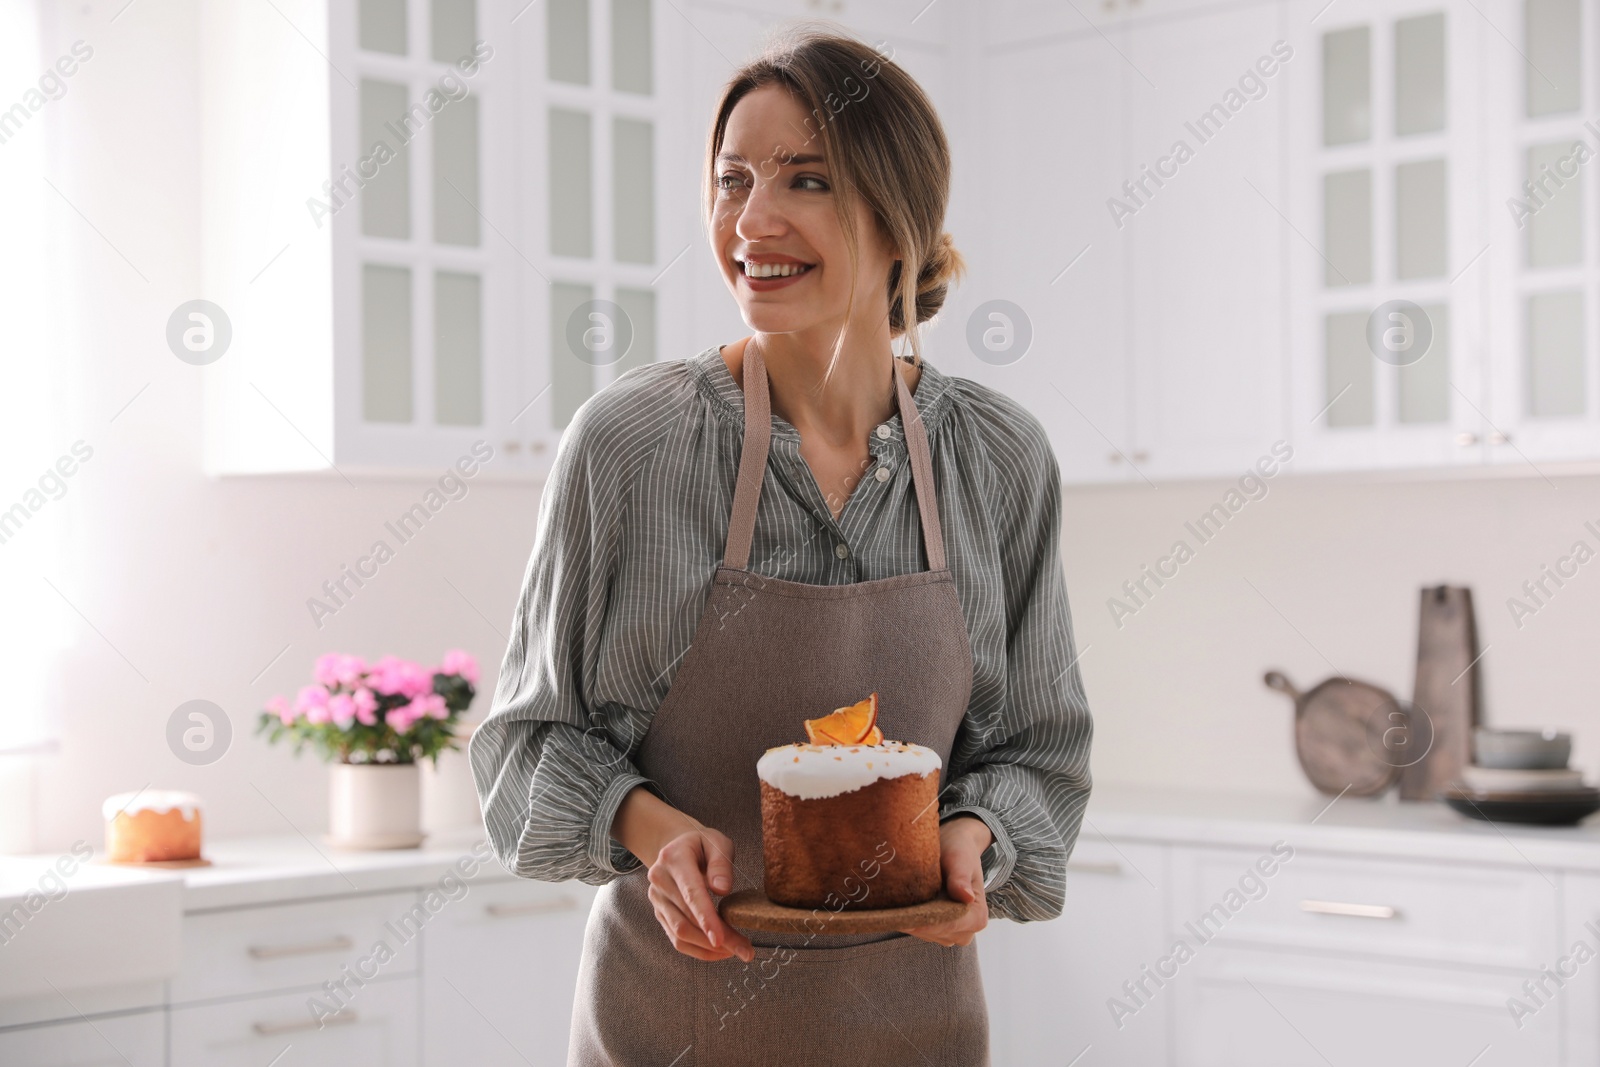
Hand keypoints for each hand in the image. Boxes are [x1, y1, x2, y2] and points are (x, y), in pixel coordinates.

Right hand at [646, 826, 754, 962]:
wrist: (678, 846)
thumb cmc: (702, 844)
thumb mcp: (717, 842)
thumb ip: (721, 864)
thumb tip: (722, 890)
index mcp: (673, 859)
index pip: (690, 894)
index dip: (706, 919)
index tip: (720, 939)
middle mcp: (659, 880)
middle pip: (687, 920)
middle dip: (717, 939)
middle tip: (745, 949)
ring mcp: (657, 899)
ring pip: (680, 934)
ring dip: (708, 948)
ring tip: (735, 950)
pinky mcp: (660, 913)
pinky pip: (677, 939)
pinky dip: (699, 950)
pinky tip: (719, 950)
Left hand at [902, 815, 991, 946]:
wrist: (955, 846)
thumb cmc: (959, 850)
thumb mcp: (960, 859)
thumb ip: (960, 878)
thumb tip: (966, 897)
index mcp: (977, 916)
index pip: (949, 925)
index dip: (925, 922)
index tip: (903, 917)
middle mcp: (967, 930)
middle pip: (935, 932)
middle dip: (915, 921)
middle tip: (893, 909)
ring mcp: (951, 931)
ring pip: (925, 933)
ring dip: (910, 920)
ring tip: (896, 904)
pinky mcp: (937, 928)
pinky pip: (920, 929)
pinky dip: (909, 918)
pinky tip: (898, 906)